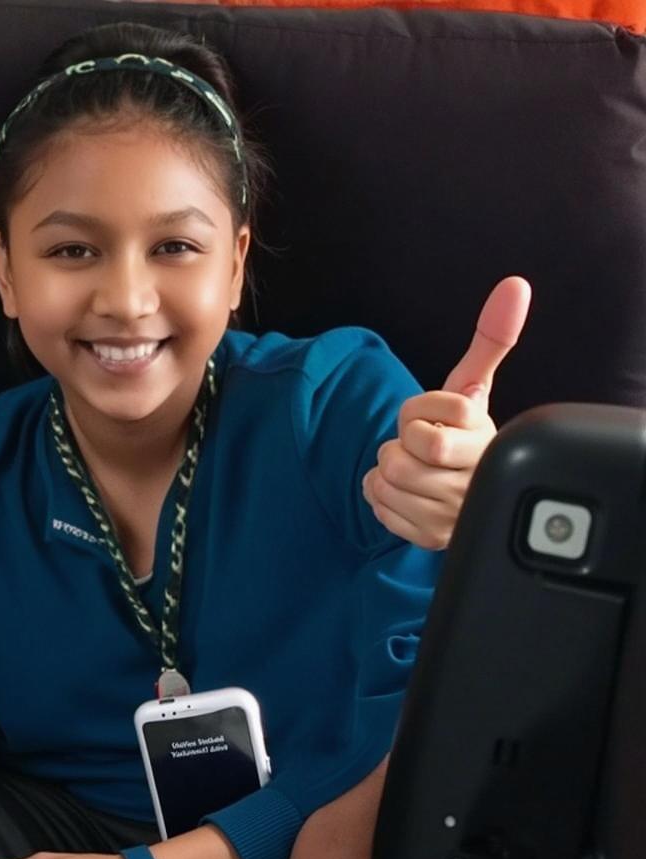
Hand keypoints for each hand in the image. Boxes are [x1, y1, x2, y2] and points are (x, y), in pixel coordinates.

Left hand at [362, 276, 531, 548]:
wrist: (470, 492)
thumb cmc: (464, 434)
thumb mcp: (472, 388)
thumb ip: (490, 340)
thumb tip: (514, 286)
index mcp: (485, 439)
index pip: (422, 426)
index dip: (416, 415)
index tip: (434, 418)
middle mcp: (474, 480)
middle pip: (400, 459)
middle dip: (398, 446)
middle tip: (418, 448)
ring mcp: (453, 514)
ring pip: (386, 481)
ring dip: (387, 471)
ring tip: (415, 469)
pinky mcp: (430, 537)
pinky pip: (380, 507)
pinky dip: (382, 496)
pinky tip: (406, 493)